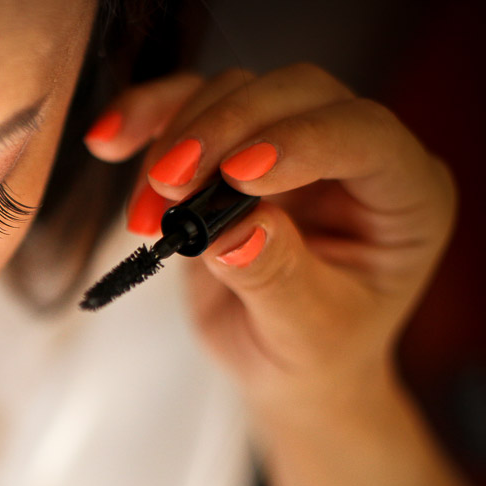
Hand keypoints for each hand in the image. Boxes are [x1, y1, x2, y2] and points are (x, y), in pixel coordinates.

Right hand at [84, 64, 457, 418]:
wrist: (282, 364)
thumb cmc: (312, 353)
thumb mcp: (304, 333)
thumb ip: (275, 279)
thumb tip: (233, 231)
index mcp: (403, 196)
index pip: (362, 136)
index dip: (299, 141)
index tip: (235, 176)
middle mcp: (351, 155)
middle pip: (295, 94)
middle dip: (223, 129)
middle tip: (169, 185)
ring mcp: (290, 144)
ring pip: (235, 93)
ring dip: (177, 138)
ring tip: (145, 214)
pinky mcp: (231, 147)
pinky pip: (188, 107)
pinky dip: (146, 119)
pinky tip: (111, 140)